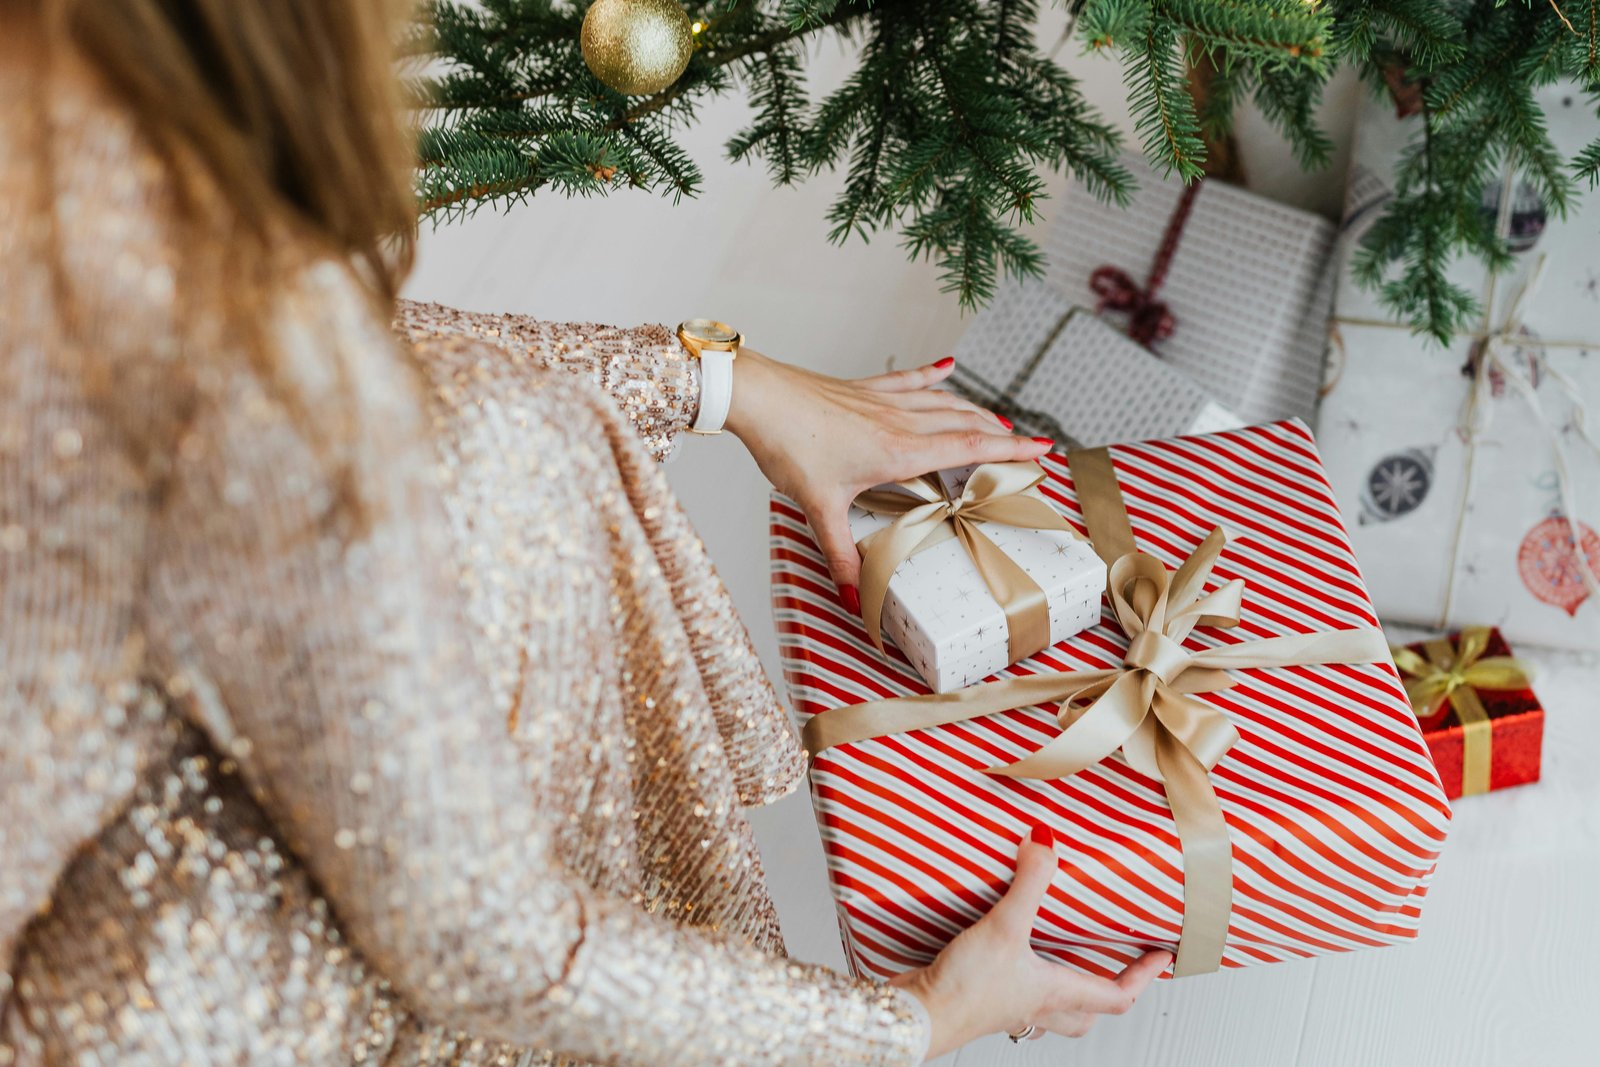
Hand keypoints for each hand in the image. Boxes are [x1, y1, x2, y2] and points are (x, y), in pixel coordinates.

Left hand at [724, 349, 1051, 609]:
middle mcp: (899, 421)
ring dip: (974, 409)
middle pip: (965, 422)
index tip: (1042, 449)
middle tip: (1029, 443)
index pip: (968, 447)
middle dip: (1001, 432)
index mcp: (898, 450)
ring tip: (999, 418)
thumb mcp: (818, 507)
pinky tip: (949, 366)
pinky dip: (932, 375)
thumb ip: (841, 555)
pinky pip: (908, 381)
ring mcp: (881, 400)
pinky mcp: (861, 389)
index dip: (1009, 449)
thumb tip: (856, 597)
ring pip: (942, 401)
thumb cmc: (788, 445)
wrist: (759, 396)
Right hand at [887, 826, 1170, 1058]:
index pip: (1117, 994)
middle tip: (1120, 965)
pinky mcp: (983, 1001)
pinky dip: (1025, 978)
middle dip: (1109, 990)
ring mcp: (1010, 1007)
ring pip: (1054, 1009)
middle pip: (1088, 1012)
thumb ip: (1029, 884)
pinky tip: (1009, 955)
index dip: (1144, 975)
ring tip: (1068, 959)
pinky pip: (1018, 995)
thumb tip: (1044, 843)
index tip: (1161, 956)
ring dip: (1068, 990)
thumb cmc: (965, 990)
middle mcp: (1037, 1005)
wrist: (919, 1017)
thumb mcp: (1005, 928)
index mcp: (1055, 993)